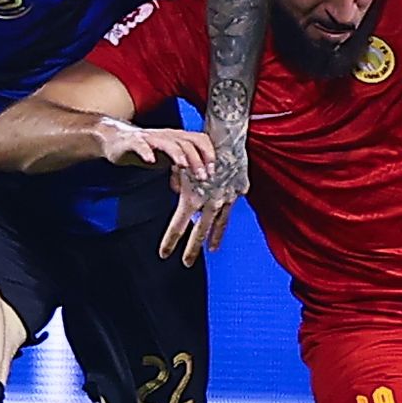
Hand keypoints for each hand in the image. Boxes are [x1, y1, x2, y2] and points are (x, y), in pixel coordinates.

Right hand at [97, 118, 215, 178]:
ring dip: (178, 154)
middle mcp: (167, 136)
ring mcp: (150, 138)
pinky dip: (147, 151)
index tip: (213, 171)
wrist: (116, 139)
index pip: (200, 140)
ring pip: (168, 142)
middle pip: (187, 142)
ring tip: (184, 165)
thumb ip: (181, 171)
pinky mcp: (133, 141)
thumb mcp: (168, 159)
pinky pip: (141, 144)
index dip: (209, 153)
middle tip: (202, 176)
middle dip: (197, 159)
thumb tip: (193, 189)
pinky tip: (151, 160)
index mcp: (178, 139)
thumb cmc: (146, 149)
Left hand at [159, 146, 247, 266]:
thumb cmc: (199, 149)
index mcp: (192, 199)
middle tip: (185, 264)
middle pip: (199, 232)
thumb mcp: (181, 165)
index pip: (178, 227)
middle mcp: (210, 204)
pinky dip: (225, 218)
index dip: (170, 241)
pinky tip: (223, 225)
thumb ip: (176, 179)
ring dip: (212, 239)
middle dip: (191, 250)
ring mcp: (226, 200)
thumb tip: (174, 188)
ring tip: (210, 250)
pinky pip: (230, 210)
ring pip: (218, 225)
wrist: (226, 138)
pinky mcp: (237, 192)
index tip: (163, 254)